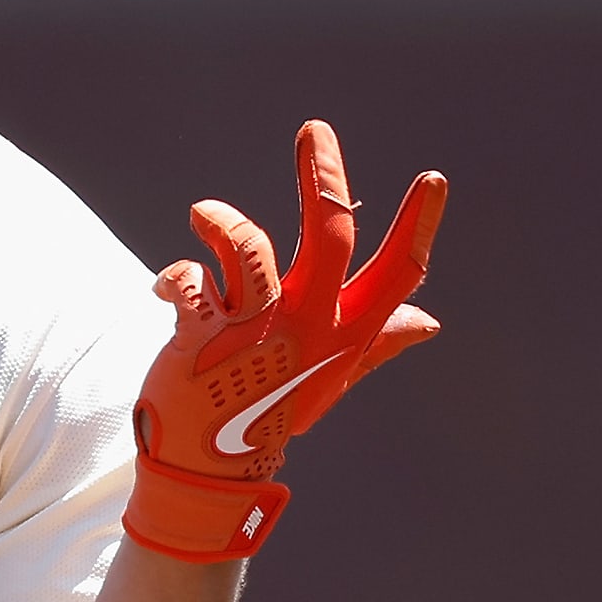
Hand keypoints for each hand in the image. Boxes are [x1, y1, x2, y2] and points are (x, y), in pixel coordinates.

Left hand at [121, 121, 445, 561]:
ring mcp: (256, 331)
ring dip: (223, 222)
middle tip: (314, 130)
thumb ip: (377, 342)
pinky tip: (167, 285)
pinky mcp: (204, 337)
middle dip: (324, 179)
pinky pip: (190, 283)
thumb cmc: (270, 412)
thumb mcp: (331, 378)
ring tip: (202, 214)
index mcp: (343, 331)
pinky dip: (175, 275)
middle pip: (331, 238)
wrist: (209, 471)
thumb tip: (429, 321)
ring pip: (251, 251)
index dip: (419, 226)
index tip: (434, 178)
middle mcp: (307, 325)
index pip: (397, 274)